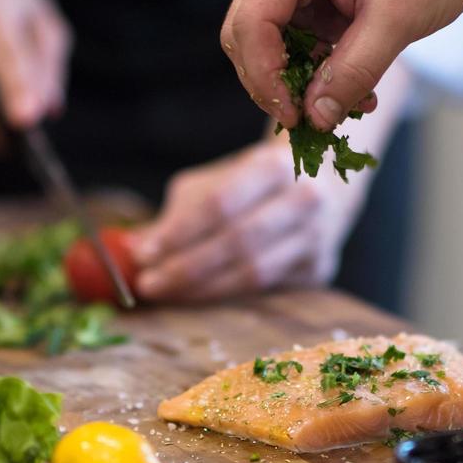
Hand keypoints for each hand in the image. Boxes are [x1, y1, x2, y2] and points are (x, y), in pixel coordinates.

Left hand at [129, 140, 367, 301]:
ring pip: (253, 274)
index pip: (220, 204)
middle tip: (147, 284)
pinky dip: (226, 295)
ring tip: (166, 293)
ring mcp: (317, 237)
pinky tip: (198, 296)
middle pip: (237, 243)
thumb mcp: (219, 178)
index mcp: (275, 166)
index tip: (142, 254)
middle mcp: (305, 201)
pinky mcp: (320, 268)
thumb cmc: (257, 179)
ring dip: (202, 289)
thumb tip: (136, 248)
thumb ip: (180, 211)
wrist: (326, 179)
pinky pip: (264, 289)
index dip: (178, 233)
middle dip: (185, 268)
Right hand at [220, 0, 462, 133]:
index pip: (252, 22)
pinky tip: (356, 89)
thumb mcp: (397, 20)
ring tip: (348, 105)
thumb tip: (316, 118)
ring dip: (300, 82)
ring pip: (269, 44)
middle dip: (274, 82)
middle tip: (312, 119)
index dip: (264, 76)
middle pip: (247, 34)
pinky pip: (298, 43)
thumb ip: (353, 71)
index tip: (296, 116)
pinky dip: (319, 71)